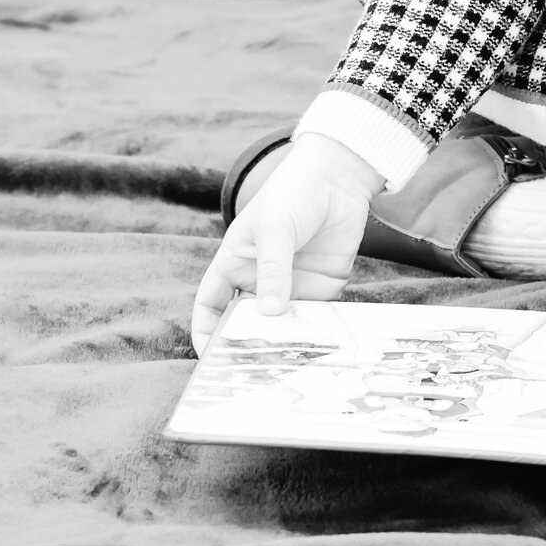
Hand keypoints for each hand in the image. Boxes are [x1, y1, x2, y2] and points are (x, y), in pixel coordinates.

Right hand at [189, 132, 383, 354]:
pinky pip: (315, 317)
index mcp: (235, 262)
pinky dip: (315, 332)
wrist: (340, 176)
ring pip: (281, 325)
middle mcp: (261, 279)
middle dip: (246, 344)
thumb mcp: (275, 229)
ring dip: (283, 342)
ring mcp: (291, 285)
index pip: (211, 303)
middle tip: (252, 369)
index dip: (205, 328)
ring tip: (286, 364)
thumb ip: (272, 271)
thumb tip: (268, 313)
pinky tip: (318, 345)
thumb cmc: (294, 191)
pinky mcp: (322, 287)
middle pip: (246, 322)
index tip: (208, 354)